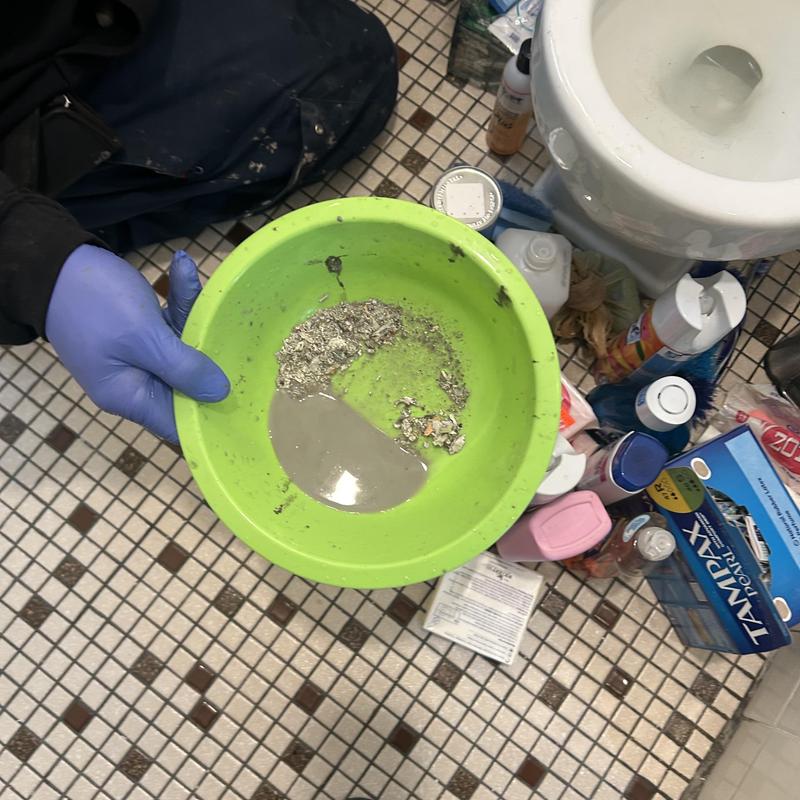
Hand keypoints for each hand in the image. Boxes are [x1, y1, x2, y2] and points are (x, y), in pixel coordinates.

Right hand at [46, 245, 228, 441]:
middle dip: (210, 353)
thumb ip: (184, 368)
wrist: (50, 262)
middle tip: (232, 326)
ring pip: (184, 345)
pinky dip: (179, 297)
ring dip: (192, 310)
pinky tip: (181, 266)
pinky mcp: (141, 330)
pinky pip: (171, 321)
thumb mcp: (144, 338)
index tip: (244, 398)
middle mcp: (136, 381)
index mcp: (131, 395)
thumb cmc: (94, 304)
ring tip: (186, 272)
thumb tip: (220, 394)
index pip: (178, 421)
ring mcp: (139, 355)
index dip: (210, 414)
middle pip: (188, 380)